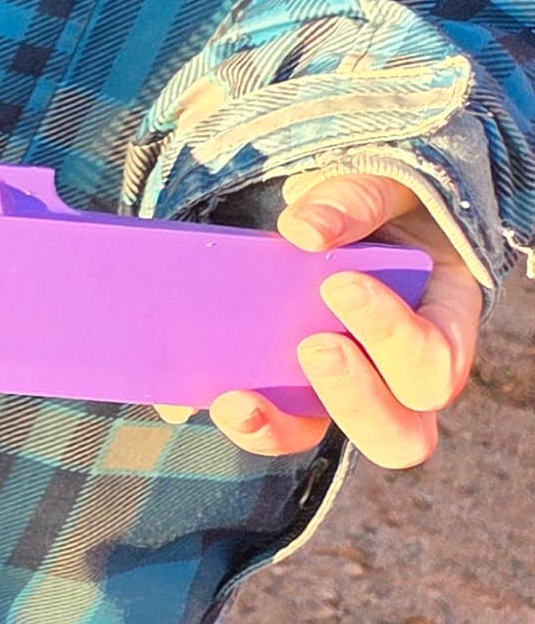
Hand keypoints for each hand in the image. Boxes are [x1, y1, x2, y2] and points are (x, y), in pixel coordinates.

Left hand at [195, 173, 480, 468]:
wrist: (333, 215)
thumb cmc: (374, 204)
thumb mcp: (379, 186)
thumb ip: (354, 199)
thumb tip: (303, 231)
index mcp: (441, 322)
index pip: (438, 359)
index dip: (397, 337)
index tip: (340, 284)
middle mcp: (395, 374)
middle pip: (399, 433)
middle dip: (355, 398)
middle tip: (314, 346)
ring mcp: (333, 389)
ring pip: (316, 437)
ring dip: (275, 427)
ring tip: (235, 399)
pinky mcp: (281, 392)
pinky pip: (256, 421)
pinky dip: (221, 411)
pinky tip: (182, 396)